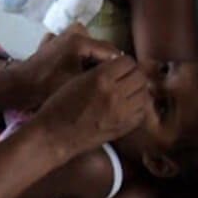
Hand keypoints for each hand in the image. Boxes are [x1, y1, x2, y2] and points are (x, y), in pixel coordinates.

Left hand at [12, 24, 121, 107]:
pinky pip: (77, 48)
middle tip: (116, 84)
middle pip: (101, 49)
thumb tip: (125, 79)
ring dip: (95, 63)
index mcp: (81, 40)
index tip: (131, 82)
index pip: (112, 52)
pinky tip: (79, 73)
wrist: (18, 85)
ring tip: (98, 81)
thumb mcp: (78, 84)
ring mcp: (64, 34)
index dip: (123, 68)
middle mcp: (74, 31)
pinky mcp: (56, 41)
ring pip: (90, 49)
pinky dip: (80, 58)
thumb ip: (102, 78)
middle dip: (109, 66)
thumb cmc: (47, 87)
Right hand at [33, 55, 149, 159]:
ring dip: (136, 89)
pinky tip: (126, 105)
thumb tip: (120, 63)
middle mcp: (114, 95)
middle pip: (140, 76)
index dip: (123, 62)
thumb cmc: (60, 105)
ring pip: (144, 93)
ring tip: (125, 91)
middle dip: (133, 74)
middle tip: (124, 77)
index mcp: (101, 78)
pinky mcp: (122, 128)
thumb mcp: (78, 78)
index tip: (118, 66)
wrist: (54, 135)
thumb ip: (101, 70)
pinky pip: (141, 112)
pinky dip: (137, 106)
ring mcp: (120, 113)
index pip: (128, 61)